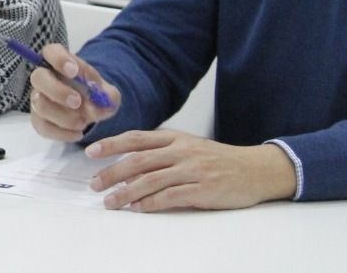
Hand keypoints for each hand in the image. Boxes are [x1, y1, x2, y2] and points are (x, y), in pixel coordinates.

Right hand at [28, 44, 120, 141]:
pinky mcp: (38, 119)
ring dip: (62, 116)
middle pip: (37, 77)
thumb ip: (105, 95)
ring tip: (82, 122)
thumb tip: (93, 104)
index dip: (59, 60)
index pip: (51, 52)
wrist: (92, 110)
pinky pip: (43, 126)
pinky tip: (78, 133)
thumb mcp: (108, 93)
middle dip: (57, 91)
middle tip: (77, 102)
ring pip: (39, 104)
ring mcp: (38, 98)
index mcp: (60, 62)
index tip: (74, 71)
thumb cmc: (97, 94)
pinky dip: (62, 132)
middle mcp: (44, 77)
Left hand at [85, 129, 296, 210]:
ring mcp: (192, 170)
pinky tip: (137, 208)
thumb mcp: (188, 145)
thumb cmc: (217, 159)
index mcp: (175, 137)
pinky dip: (150, 203)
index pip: (136, 138)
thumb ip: (161, 149)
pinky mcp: (203, 190)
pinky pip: (170, 197)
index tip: (91, 152)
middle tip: (94, 185)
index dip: (112, 144)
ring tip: (110, 202)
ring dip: (126, 192)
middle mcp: (181, 151)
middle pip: (138, 161)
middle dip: (111, 173)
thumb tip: (127, 161)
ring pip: (150, 180)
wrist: (256, 170)